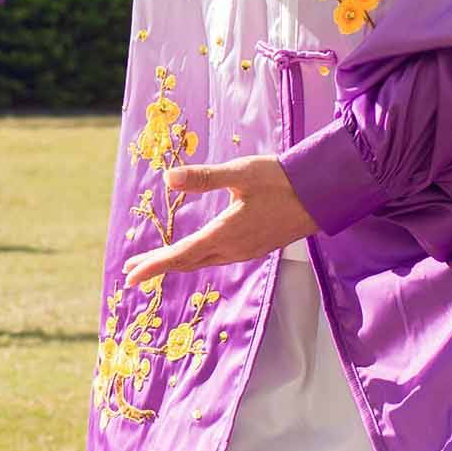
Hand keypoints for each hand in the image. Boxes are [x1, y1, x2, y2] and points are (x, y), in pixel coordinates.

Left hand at [123, 156, 311, 288]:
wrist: (322, 195)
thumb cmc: (281, 180)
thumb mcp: (239, 173)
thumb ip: (202, 178)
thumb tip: (167, 178)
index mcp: (225, 234)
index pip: (180, 255)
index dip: (152, 266)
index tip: (129, 276)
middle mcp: (233, 249)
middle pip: (187, 262)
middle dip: (159, 266)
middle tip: (133, 270)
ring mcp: (245, 251)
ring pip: (203, 262)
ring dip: (177, 262)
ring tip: (156, 260)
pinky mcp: (255, 247)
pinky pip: (218, 258)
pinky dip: (197, 258)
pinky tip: (195, 250)